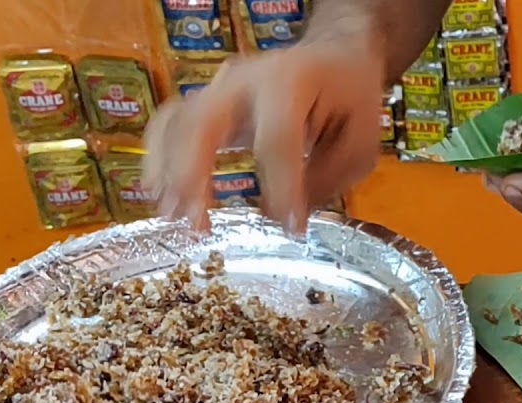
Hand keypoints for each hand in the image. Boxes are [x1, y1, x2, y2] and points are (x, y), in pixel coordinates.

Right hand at [143, 42, 383, 233]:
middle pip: (204, 122)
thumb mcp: (361, 140)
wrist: (333, 55)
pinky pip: (171, 124)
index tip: (290, 228)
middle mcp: (246, 79)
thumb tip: (280, 216)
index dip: (282, 188)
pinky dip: (160, 159)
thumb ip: (327, 177)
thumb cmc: (351, 98)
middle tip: (196, 223)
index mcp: (291, 82)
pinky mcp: (208, 100)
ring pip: (177, 122)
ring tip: (171, 215)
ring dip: (168, 171)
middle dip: (193, 175)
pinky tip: (161, 195)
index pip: (277, 140)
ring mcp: (220, 87)